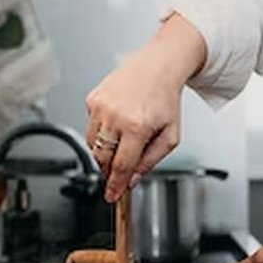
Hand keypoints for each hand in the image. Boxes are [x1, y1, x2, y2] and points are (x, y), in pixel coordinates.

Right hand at [85, 14, 205, 201]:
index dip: (115, 185)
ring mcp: (100, 107)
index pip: (121, 166)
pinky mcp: (92, 99)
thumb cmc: (166, 99)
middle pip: (102, 158)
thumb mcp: (171, 135)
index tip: (111, 196)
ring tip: (122, 141)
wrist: (159, 66)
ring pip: (92, 144)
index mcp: (138, 127)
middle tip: (118, 171)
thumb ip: (151, 160)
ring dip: (104, 151)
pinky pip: (91, 126)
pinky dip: (102, 131)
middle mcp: (115, 116)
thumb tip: (132, 179)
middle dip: (109, 169)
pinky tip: (118, 120)